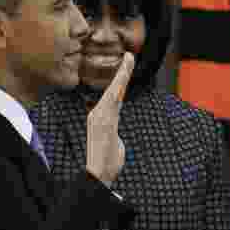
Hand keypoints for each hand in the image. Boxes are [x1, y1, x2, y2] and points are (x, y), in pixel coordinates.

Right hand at [86, 52, 133, 186]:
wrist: (98, 174)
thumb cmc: (107, 162)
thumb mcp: (114, 144)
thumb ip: (114, 135)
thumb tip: (115, 135)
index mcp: (103, 119)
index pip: (115, 96)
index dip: (121, 80)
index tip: (128, 64)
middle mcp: (100, 115)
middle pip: (115, 90)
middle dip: (123, 72)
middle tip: (131, 56)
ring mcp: (101, 116)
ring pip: (115, 91)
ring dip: (122, 75)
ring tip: (129, 60)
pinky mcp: (103, 120)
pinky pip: (113, 99)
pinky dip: (118, 86)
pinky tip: (122, 78)